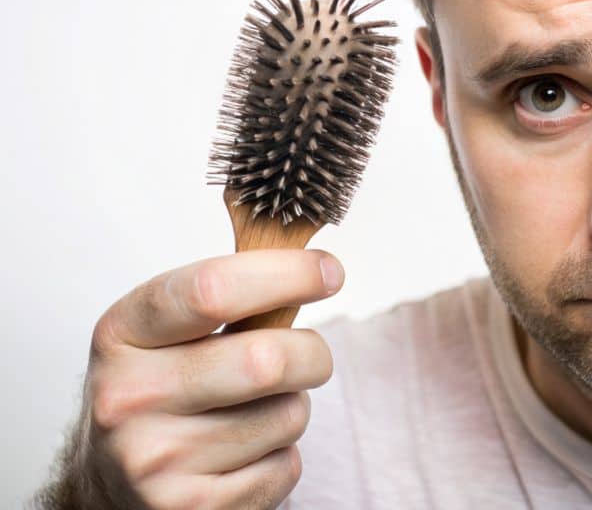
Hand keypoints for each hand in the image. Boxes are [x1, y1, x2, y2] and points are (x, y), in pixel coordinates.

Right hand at [71, 248, 343, 508]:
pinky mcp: (188, 509)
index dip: (287, 274)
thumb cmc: (159, 385)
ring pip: (286, 415)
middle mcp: (128, 397)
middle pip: (267, 360)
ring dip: (292, 407)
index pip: (212, 290)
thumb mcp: (166, 328)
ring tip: (254, 409)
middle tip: (308, 354)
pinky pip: (284, 466)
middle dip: (312, 353)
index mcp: (123, 333)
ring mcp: (155, 460)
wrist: (108, 479)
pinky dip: (281, 456)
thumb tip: (312, 258)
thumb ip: (231, 293)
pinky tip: (242, 452)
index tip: (330, 271)